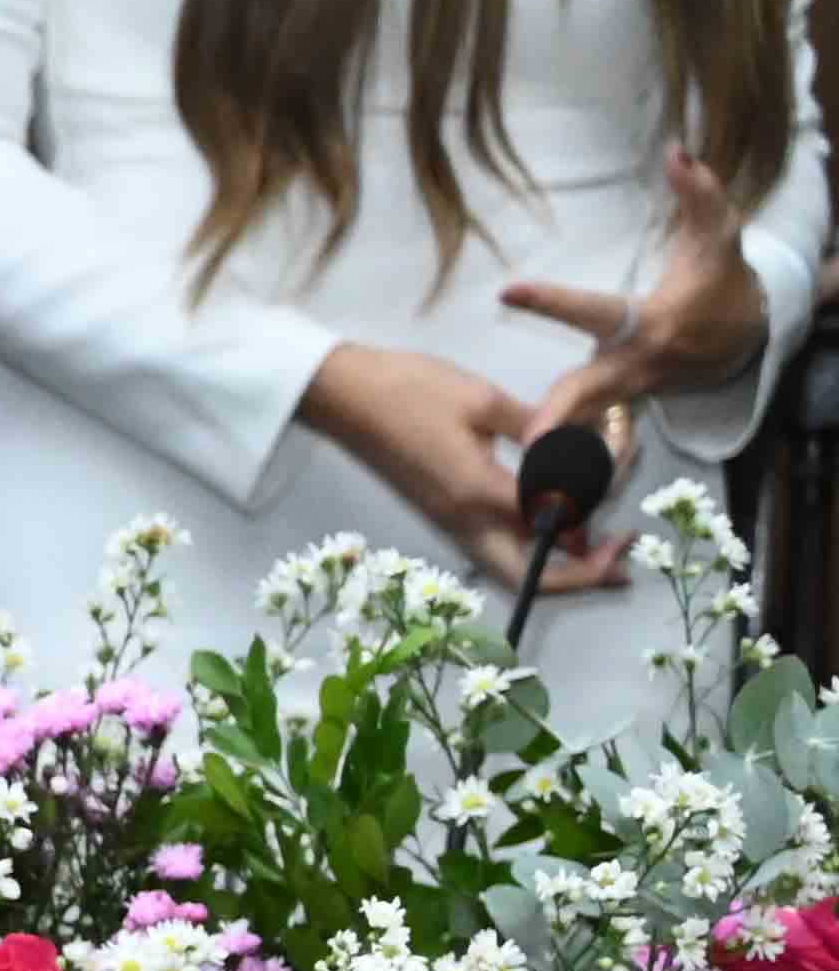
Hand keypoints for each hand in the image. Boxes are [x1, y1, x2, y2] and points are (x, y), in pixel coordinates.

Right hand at [296, 337, 624, 590]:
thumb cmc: (410, 391)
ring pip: (508, 569)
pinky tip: (555, 525)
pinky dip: (529, 549)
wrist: (345, 397)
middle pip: (524, 576)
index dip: (592, 530)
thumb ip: (536, 431)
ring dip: (553, 570)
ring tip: (594, 549)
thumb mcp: (484, 400)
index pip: (548, 526)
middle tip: (618, 565)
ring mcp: (448, 522)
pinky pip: (493, 548)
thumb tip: (576, 449)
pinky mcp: (442, 514)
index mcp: (477, 491)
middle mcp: (462, 520)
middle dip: (577, 580)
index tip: (625, 524)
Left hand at [510, 149, 774, 454]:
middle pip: (586, 390)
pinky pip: (587, 436)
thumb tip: (676, 150)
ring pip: (584, 425)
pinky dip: (563, 457)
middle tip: (525, 440)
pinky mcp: (619, 407)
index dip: (553, 301)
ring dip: (554, 452)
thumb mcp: (719, 234)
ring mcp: (625, 392)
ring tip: (517, 481)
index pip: (593, 309)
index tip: (509, 290)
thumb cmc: (721, 280)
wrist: (743, 337)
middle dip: (558, 414)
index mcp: (648, 322)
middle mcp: (633, 364)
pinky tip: (530, 485)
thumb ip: (699, 192)